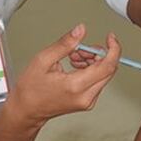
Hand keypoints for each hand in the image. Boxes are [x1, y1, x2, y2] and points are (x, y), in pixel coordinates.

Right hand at [5, 24, 120, 129]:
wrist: (26, 110)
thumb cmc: (31, 89)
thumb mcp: (43, 60)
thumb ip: (65, 44)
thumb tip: (81, 30)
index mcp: (76, 86)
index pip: (107, 66)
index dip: (113, 49)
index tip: (110, 38)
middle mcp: (86, 96)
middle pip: (108, 69)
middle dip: (97, 54)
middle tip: (78, 49)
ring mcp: (88, 101)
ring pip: (103, 74)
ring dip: (92, 61)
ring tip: (71, 58)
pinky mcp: (87, 102)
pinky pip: (97, 81)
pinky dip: (90, 70)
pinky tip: (74, 67)